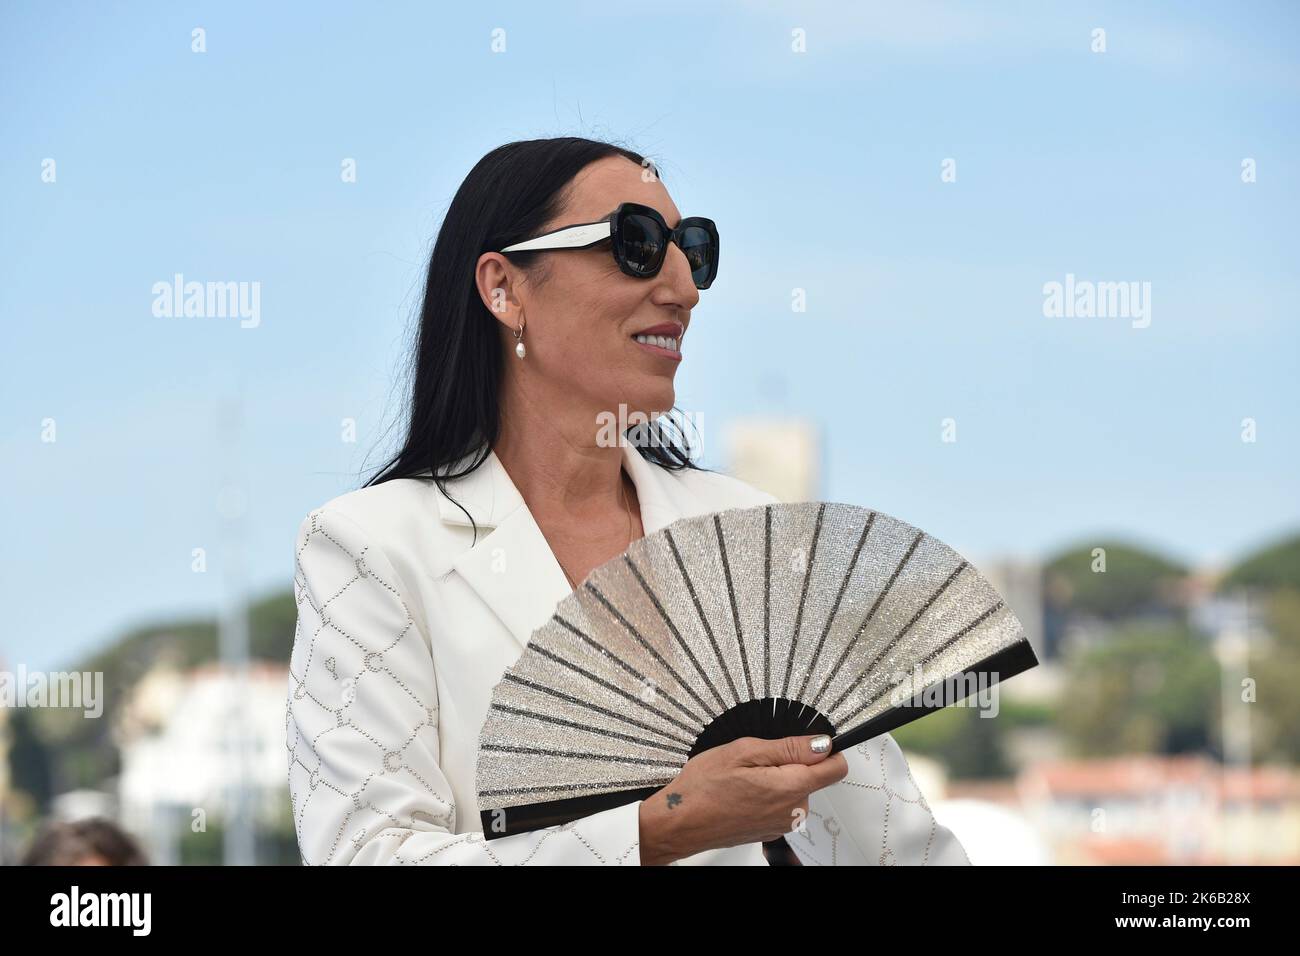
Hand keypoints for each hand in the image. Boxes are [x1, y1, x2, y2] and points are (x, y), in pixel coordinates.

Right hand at [638, 734, 847, 864]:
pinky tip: (742, 792)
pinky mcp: (770, 830)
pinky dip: (767, 795)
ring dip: (778, 779)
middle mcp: (793, 811)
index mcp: (791, 787)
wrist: (680, 822)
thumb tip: (821, 744)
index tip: (808, 742)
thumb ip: (789, 748)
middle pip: (813, 777)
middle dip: (792, 763)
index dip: (826, 749)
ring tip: (745, 777)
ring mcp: (781, 824)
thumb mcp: (745, 751)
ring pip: (795, 790)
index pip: (836, 767)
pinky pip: (781, 805)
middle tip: (756, 760)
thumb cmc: (704, 787)